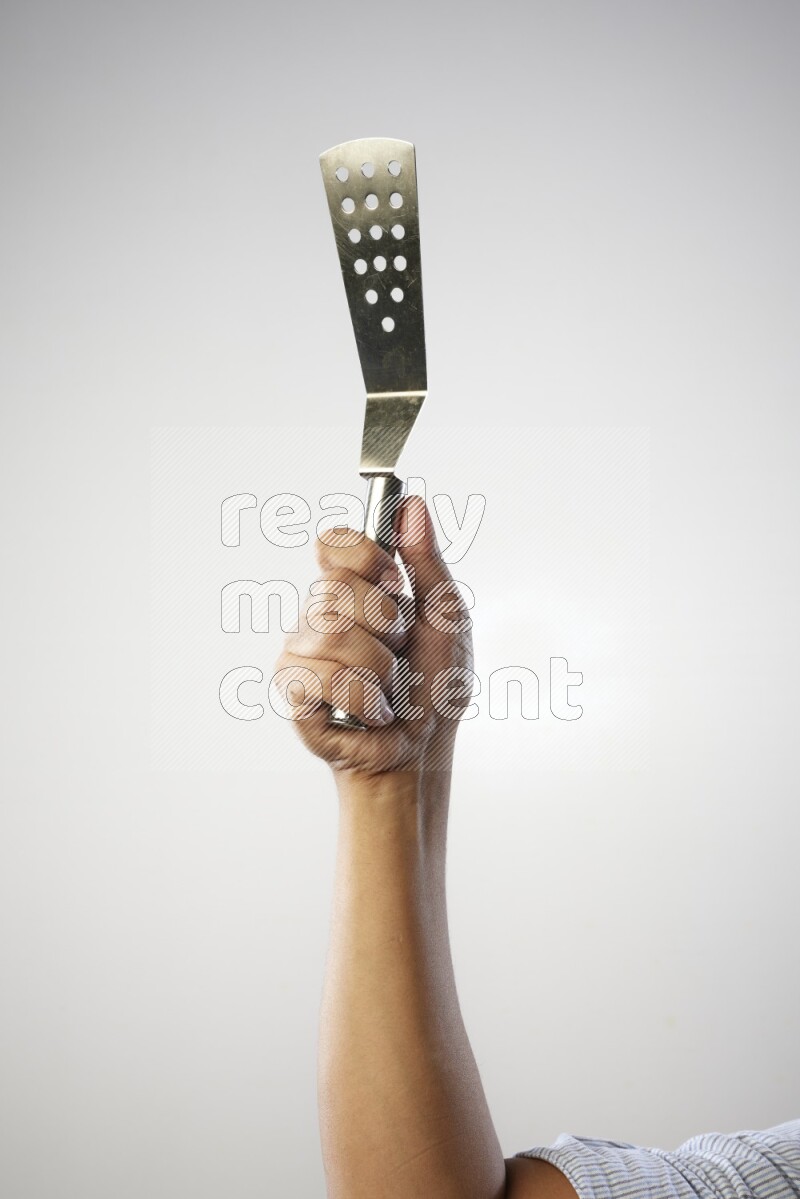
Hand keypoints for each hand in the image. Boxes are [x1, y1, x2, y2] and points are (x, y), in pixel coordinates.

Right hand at [274, 495, 473, 776]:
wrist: (424, 750)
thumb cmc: (434, 687)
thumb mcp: (446, 617)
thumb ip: (426, 561)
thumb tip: (412, 505)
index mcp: (353, 592)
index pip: (332, 544)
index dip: (362, 557)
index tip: (392, 582)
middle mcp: (319, 616)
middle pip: (333, 589)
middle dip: (385, 624)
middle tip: (399, 651)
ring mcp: (301, 653)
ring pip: (331, 634)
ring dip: (380, 668)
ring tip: (389, 687)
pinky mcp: (294, 693)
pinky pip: (323, 678)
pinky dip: (364, 699)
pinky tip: (373, 712)